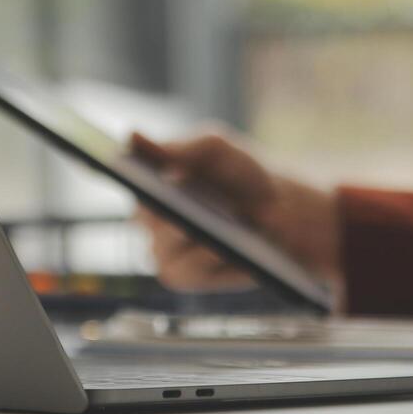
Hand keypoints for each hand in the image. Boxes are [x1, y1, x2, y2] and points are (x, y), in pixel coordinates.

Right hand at [130, 131, 342, 291]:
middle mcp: (152, 220)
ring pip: (161, 251)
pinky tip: (220, 251)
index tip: (137, 171)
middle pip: (143, 218)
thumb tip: (134, 137)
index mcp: (152, 184)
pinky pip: (184, 272)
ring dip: (184, 240)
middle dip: (162, 212)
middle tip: (175, 207)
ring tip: (203, 231)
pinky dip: (203, 261)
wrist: (284, 211)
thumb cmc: (243, 175)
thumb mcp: (217, 149)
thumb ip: (182, 145)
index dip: (128, 175)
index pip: (129, 179)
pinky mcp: (188, 276)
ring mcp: (167, 251)